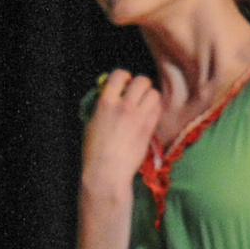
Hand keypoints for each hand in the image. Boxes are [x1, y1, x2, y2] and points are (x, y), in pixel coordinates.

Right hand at [81, 69, 160, 195]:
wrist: (107, 173)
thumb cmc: (94, 153)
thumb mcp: (92, 124)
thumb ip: (102, 107)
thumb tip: (110, 96)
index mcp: (106, 103)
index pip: (119, 75)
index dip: (124, 76)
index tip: (124, 83)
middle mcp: (124, 106)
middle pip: (142, 81)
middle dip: (141, 85)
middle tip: (138, 94)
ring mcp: (138, 117)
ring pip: (154, 93)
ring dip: (150, 96)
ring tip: (145, 105)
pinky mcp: (148, 128)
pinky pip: (158, 109)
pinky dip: (154, 109)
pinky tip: (148, 117)